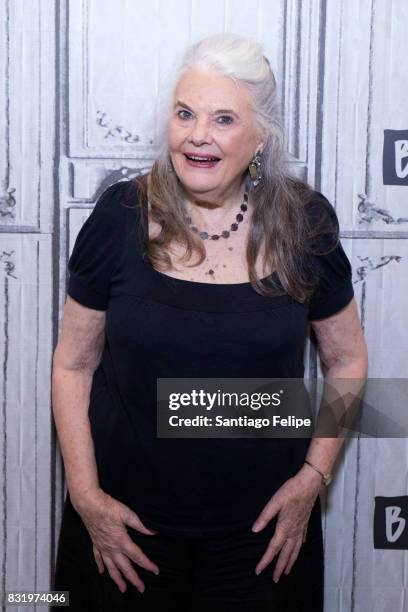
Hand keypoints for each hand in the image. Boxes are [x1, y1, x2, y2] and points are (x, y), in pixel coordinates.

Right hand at [72, 488, 159, 593]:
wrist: (89, 505)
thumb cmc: (108, 507)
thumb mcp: (128, 514)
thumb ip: (141, 525)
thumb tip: (154, 532)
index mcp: (122, 541)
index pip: (137, 556)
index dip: (147, 564)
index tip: (155, 571)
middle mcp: (112, 548)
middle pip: (124, 567)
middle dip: (133, 579)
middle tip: (141, 588)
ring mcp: (102, 547)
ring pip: (111, 568)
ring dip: (117, 579)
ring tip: (122, 588)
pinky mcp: (95, 543)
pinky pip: (98, 558)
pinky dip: (101, 566)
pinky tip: (102, 572)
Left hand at [251, 466, 321, 581]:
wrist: (309, 485)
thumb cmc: (291, 491)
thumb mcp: (274, 502)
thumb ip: (264, 517)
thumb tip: (254, 530)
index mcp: (284, 527)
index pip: (273, 548)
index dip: (265, 561)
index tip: (259, 571)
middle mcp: (293, 531)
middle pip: (286, 554)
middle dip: (279, 567)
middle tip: (275, 580)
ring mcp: (300, 528)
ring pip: (295, 550)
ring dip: (290, 562)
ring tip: (286, 571)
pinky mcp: (305, 523)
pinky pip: (301, 541)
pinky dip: (298, 549)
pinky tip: (298, 549)